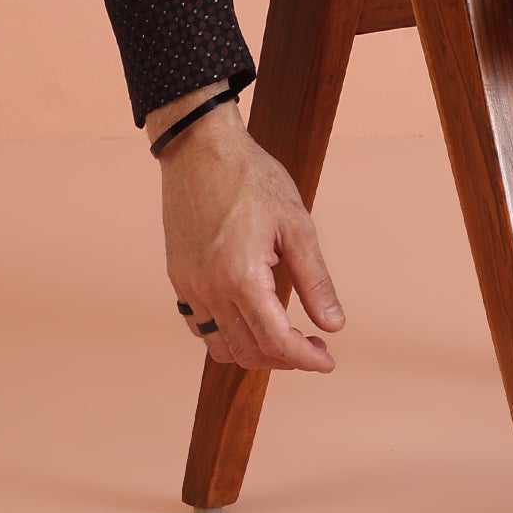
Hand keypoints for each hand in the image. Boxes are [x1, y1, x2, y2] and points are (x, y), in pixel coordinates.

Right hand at [150, 87, 345, 372]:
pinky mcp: (178, 280)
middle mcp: (209, 291)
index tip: (327, 361)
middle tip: (315, 347)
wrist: (200, 150)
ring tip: (286, 338)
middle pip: (248, 352)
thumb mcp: (297, 225)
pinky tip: (251, 322)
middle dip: (286, 359)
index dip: (305, 359)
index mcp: (241, 278)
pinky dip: (227, 338)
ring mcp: (188, 288)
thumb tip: (334, 325)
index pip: (275, 342)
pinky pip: (201, 328)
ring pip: (221, 347)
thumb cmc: (252, 180)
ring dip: (256, 353)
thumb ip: (315, 281)